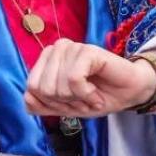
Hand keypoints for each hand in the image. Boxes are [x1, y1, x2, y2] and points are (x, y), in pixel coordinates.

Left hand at [24, 40, 155, 118]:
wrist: (129, 94)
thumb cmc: (97, 97)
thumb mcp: (65, 107)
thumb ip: (42, 105)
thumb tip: (26, 98)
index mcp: (47, 60)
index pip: (31, 88)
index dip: (52, 103)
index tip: (71, 101)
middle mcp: (57, 49)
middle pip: (43, 88)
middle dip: (65, 102)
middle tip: (83, 98)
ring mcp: (71, 48)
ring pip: (58, 86)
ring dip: (78, 99)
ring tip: (91, 94)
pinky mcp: (86, 50)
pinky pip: (74, 80)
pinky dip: (86, 94)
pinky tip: (96, 93)